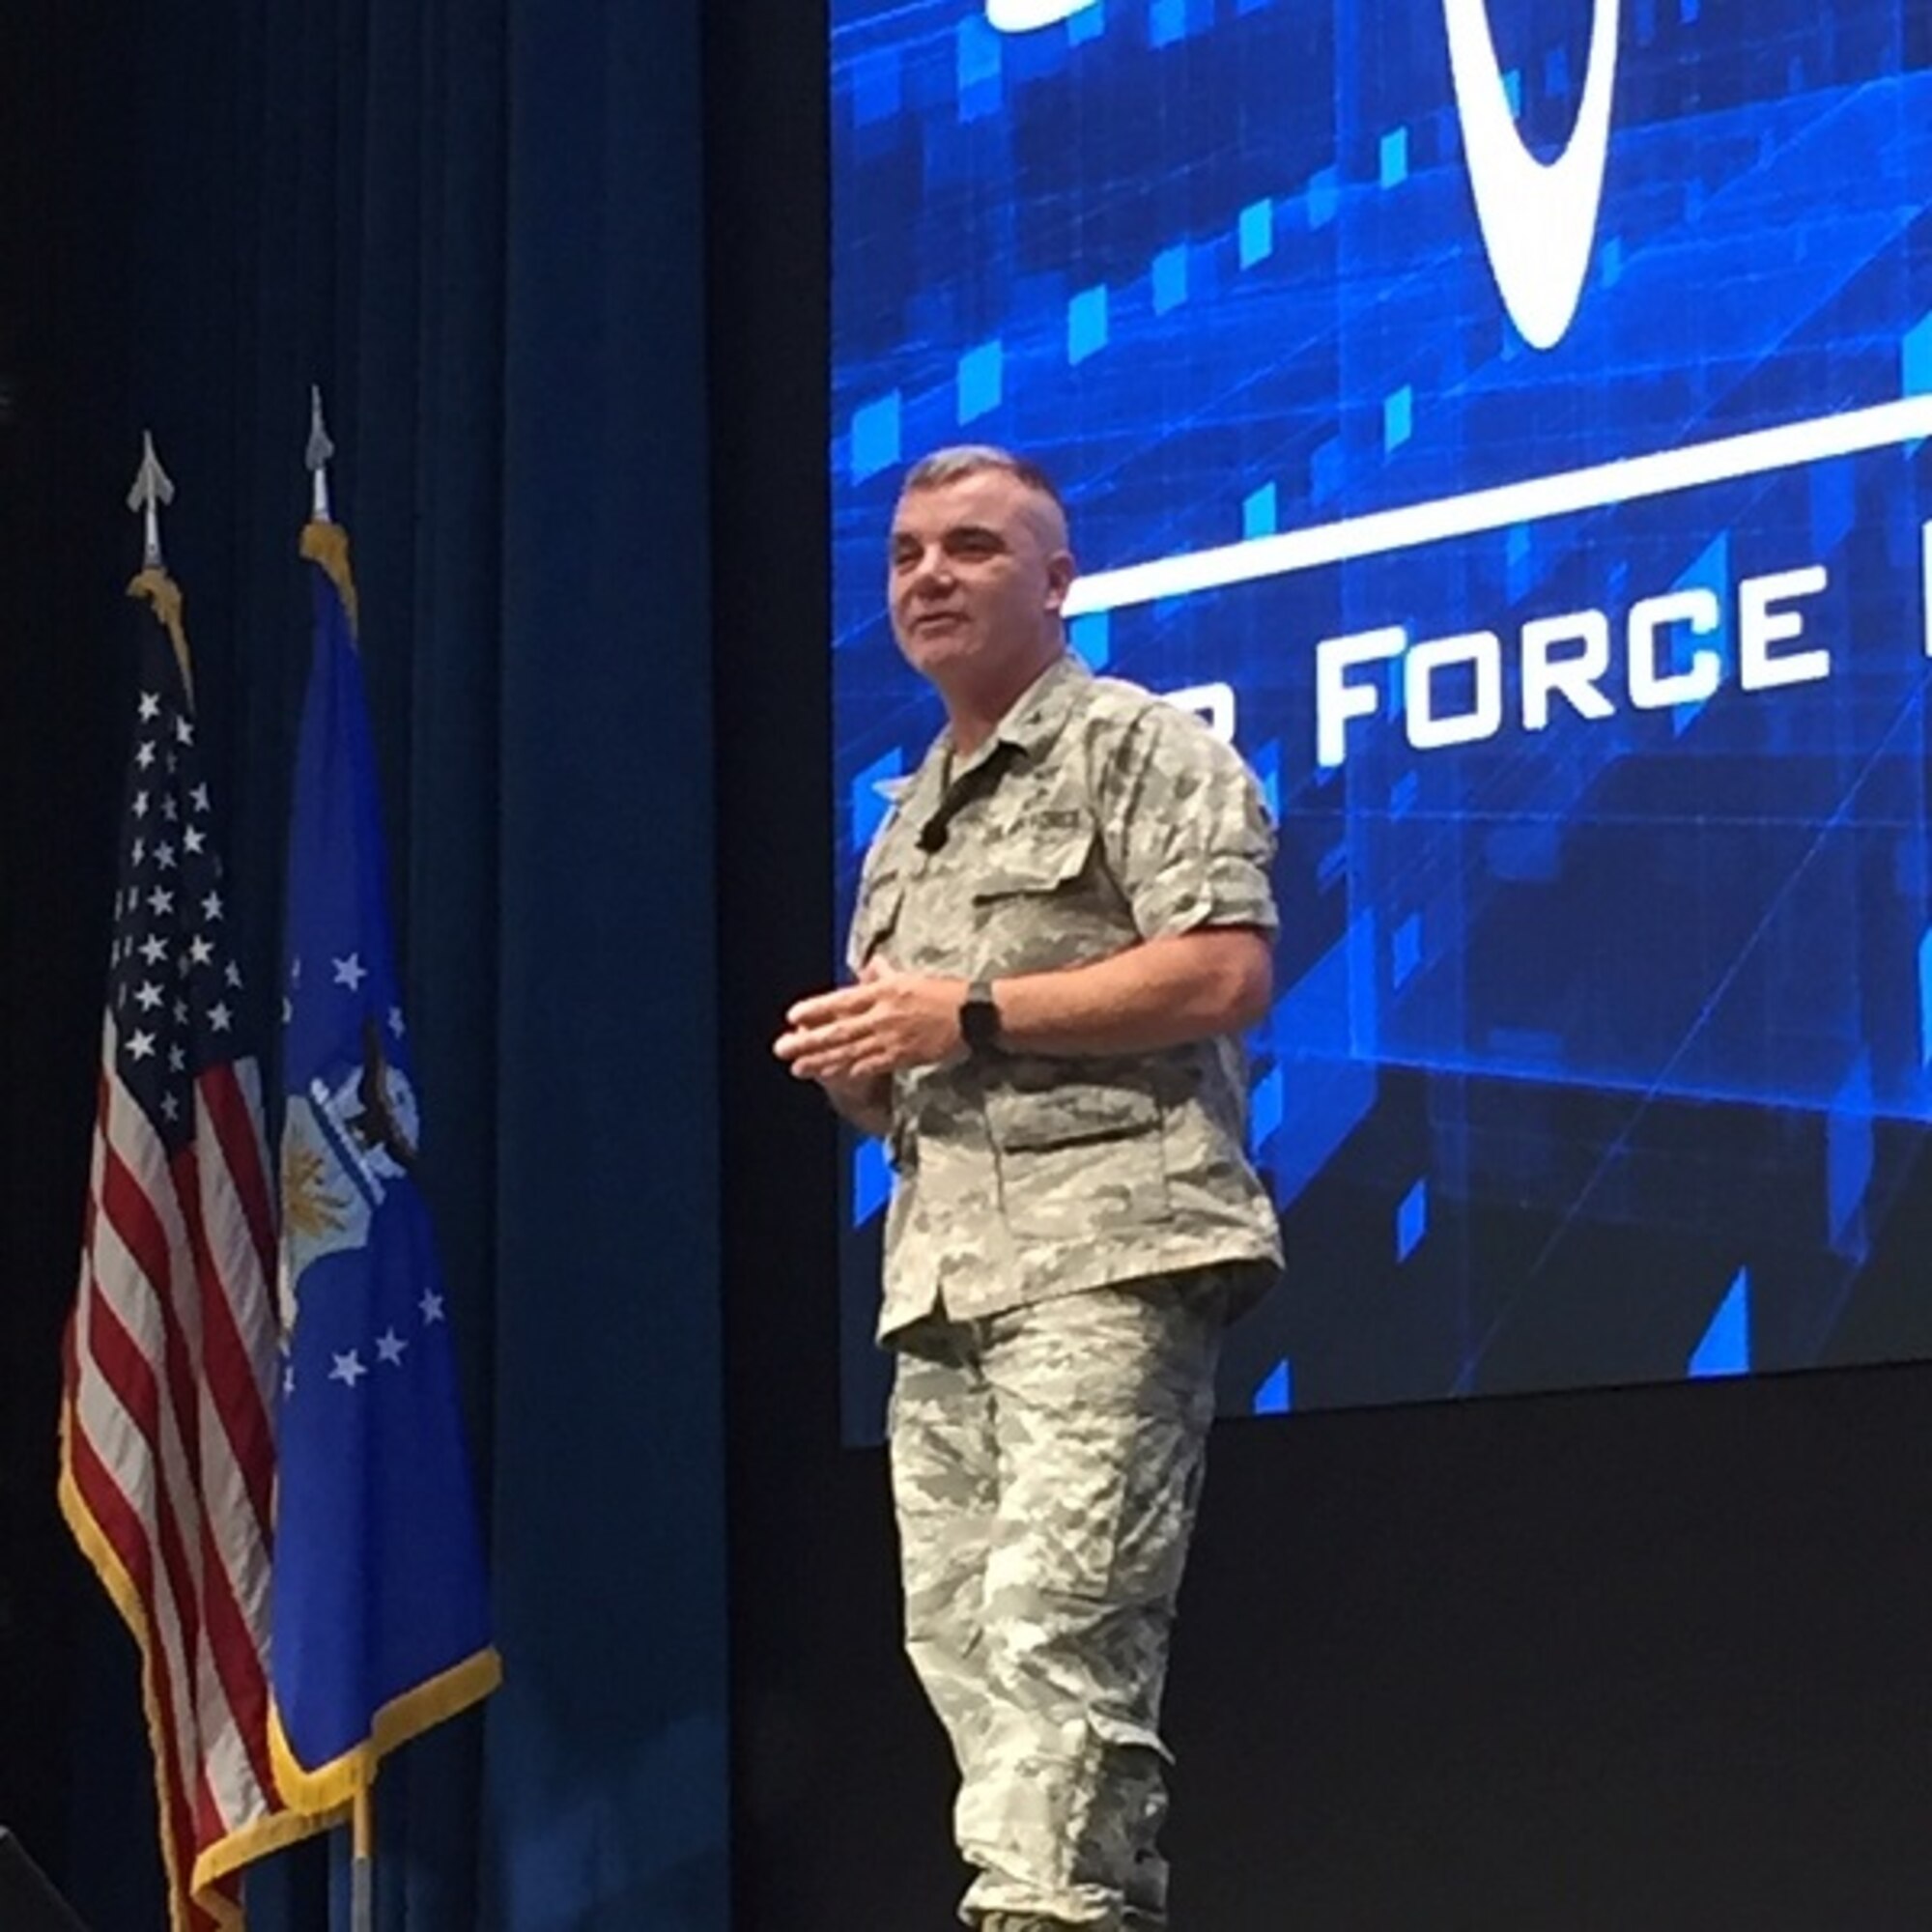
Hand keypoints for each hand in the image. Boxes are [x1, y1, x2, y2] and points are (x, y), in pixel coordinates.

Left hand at [773, 958, 967, 1081]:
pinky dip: (848, 1072)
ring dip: (821, 1060)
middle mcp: (883, 1013)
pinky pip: (870, 1066)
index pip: (841, 1001)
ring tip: (797, 1067)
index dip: (816, 1010)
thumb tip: (870, 967)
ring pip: (849, 1051)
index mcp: (884, 990)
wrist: (973, 1014)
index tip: (793, 1015)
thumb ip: (886, 974)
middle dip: (807, 1040)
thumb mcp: (911, 977)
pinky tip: (831, 1076)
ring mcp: (891, 1037)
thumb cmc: (944, 993)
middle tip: (782, 1048)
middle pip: (838, 1029)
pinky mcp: (903, 1056)